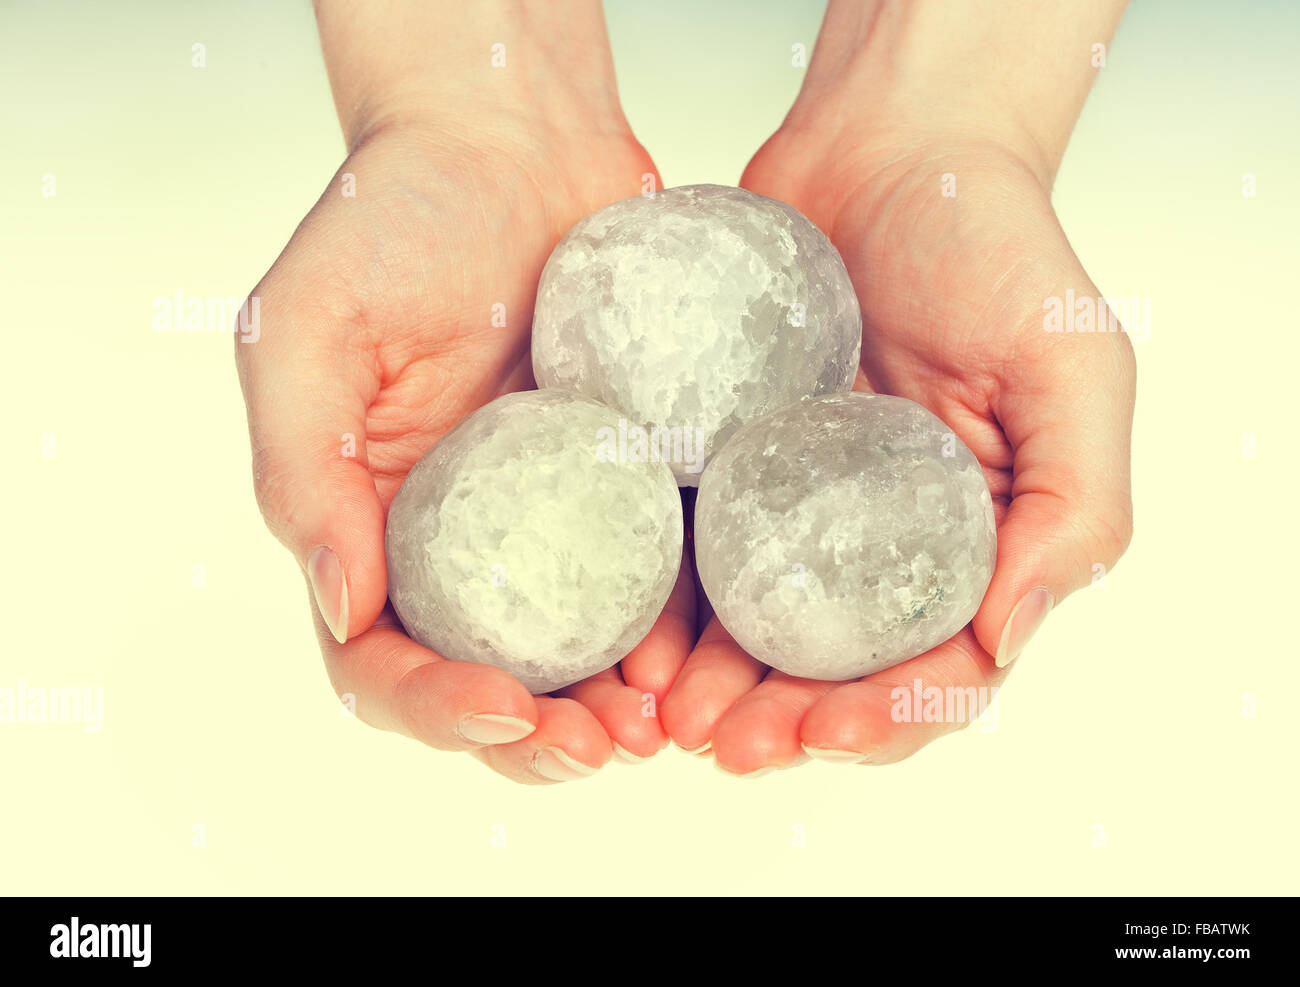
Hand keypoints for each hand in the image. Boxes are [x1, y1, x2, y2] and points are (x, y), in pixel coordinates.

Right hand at [236, 21, 694, 781]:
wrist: (513, 145)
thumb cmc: (390, 222)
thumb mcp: (305, 332)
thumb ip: (302, 471)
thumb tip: (341, 605)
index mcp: (373, 526)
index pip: (382, 657)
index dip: (432, 705)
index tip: (501, 709)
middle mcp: (462, 542)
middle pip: (487, 678)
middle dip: (539, 737)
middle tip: (605, 750)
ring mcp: (551, 522)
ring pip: (577, 651)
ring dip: (614, 707)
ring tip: (665, 727)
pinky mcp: (629, 486)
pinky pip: (654, 575)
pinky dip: (674, 627)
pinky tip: (704, 649)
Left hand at [661, 125, 1134, 772]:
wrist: (887, 150)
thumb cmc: (996, 249)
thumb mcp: (1074, 370)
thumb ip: (1070, 510)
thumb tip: (1007, 641)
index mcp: (972, 543)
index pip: (939, 663)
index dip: (890, 715)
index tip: (832, 728)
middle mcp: (879, 543)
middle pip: (833, 667)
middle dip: (783, 721)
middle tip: (726, 745)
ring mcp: (794, 509)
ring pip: (752, 628)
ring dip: (711, 685)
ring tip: (663, 714)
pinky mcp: (725, 466)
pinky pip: (690, 548)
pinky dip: (663, 603)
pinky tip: (630, 636)